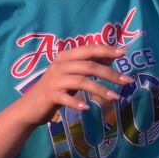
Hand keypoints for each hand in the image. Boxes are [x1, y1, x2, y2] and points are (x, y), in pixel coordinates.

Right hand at [12, 45, 132, 128]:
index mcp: (66, 56)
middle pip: (89, 65)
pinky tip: (87, 108)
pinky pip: (65, 97)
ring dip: (100, 89)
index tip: (124, 53)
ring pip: (81, 81)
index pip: (89, 49)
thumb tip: (111, 58)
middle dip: (110, 73)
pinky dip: (76, 102)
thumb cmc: (56, 89)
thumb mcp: (73, 75)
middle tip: (127, 81)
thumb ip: (88, 65)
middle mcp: (60, 65)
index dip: (106, 50)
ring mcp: (54, 80)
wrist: (31, 107)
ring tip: (115, 98)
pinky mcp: (50, 95)